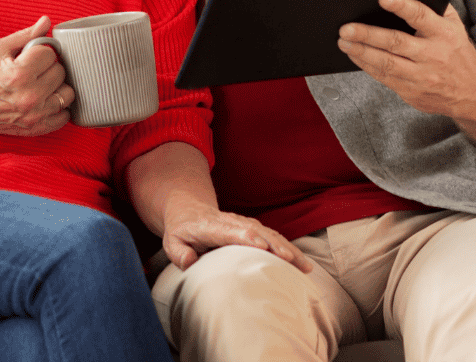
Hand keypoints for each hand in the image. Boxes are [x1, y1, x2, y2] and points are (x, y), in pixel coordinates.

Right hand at [0, 16, 74, 138]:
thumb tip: (47, 21)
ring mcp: (34, 115)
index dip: (41, 51)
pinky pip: (64, 116)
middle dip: (49, 67)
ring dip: (57, 86)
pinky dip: (58, 107)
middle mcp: (29, 95)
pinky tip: (46, 100)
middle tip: (34, 70)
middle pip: (60, 72)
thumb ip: (26, 35)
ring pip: (67, 93)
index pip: (50, 53)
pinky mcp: (36, 128)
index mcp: (20, 73)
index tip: (31, 56)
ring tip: (42, 84)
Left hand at [160, 197, 313, 273]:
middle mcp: (232, 222)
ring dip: (287, 248)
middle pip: (257, 232)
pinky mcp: (253, 229)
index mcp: (211, 226)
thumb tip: (189, 262)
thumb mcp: (171, 241)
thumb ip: (178, 252)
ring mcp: (244, 224)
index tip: (262, 246)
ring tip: (304, 266)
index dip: (247, 237)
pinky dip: (287, 248)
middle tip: (290, 259)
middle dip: (274, 245)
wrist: (189, 210)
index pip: (231, 230)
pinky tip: (301, 263)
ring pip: (269, 234)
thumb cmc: (181, 231)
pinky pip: (272, 237)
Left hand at [338, 0, 475, 118]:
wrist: (474, 92)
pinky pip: (384, 78)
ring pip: (386, 63)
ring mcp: (422, 76)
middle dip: (368, 34)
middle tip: (346, 28)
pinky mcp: (412, 92)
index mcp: (444, 33)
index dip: (402, 6)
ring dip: (361, 52)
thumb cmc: (456, 49)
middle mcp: (433, 55)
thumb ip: (433, 6)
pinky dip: (366, 65)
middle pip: (396, 43)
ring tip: (343, 41)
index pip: (421, 16)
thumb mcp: (453, 24)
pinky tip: (354, 55)